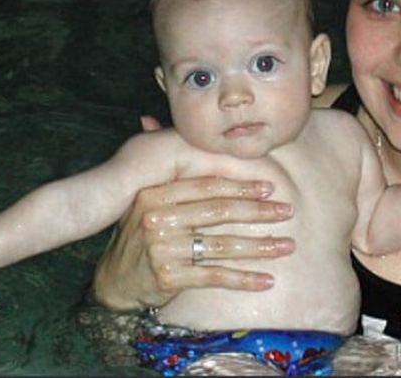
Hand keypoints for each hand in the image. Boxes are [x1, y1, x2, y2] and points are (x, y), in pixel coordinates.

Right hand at [91, 116, 295, 311]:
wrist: (113, 281)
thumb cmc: (138, 235)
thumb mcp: (145, 200)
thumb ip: (161, 167)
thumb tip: (150, 117)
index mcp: (154, 194)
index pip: (206, 185)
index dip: (240, 184)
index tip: (269, 186)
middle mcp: (157, 219)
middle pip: (219, 212)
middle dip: (258, 211)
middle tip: (286, 211)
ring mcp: (163, 249)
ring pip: (223, 245)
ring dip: (260, 246)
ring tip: (286, 245)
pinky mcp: (170, 277)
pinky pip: (216, 276)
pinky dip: (244, 279)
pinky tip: (267, 280)